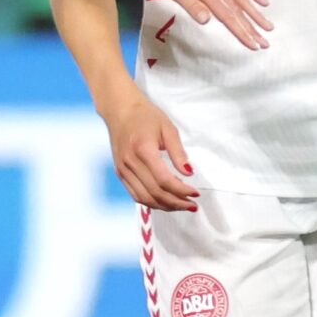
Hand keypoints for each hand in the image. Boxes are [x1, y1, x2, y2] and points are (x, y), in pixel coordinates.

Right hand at [106, 94, 195, 211]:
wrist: (120, 111)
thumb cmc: (145, 116)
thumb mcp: (168, 129)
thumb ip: (178, 152)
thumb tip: (189, 172)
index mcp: (143, 150)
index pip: (164, 180)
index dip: (182, 190)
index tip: (196, 193)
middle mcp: (130, 162)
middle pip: (155, 192)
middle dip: (176, 202)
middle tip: (192, 205)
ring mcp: (122, 169)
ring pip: (144, 198)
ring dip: (164, 206)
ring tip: (181, 206)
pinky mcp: (120, 173)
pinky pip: (135, 194)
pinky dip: (151, 202)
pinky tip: (165, 201)